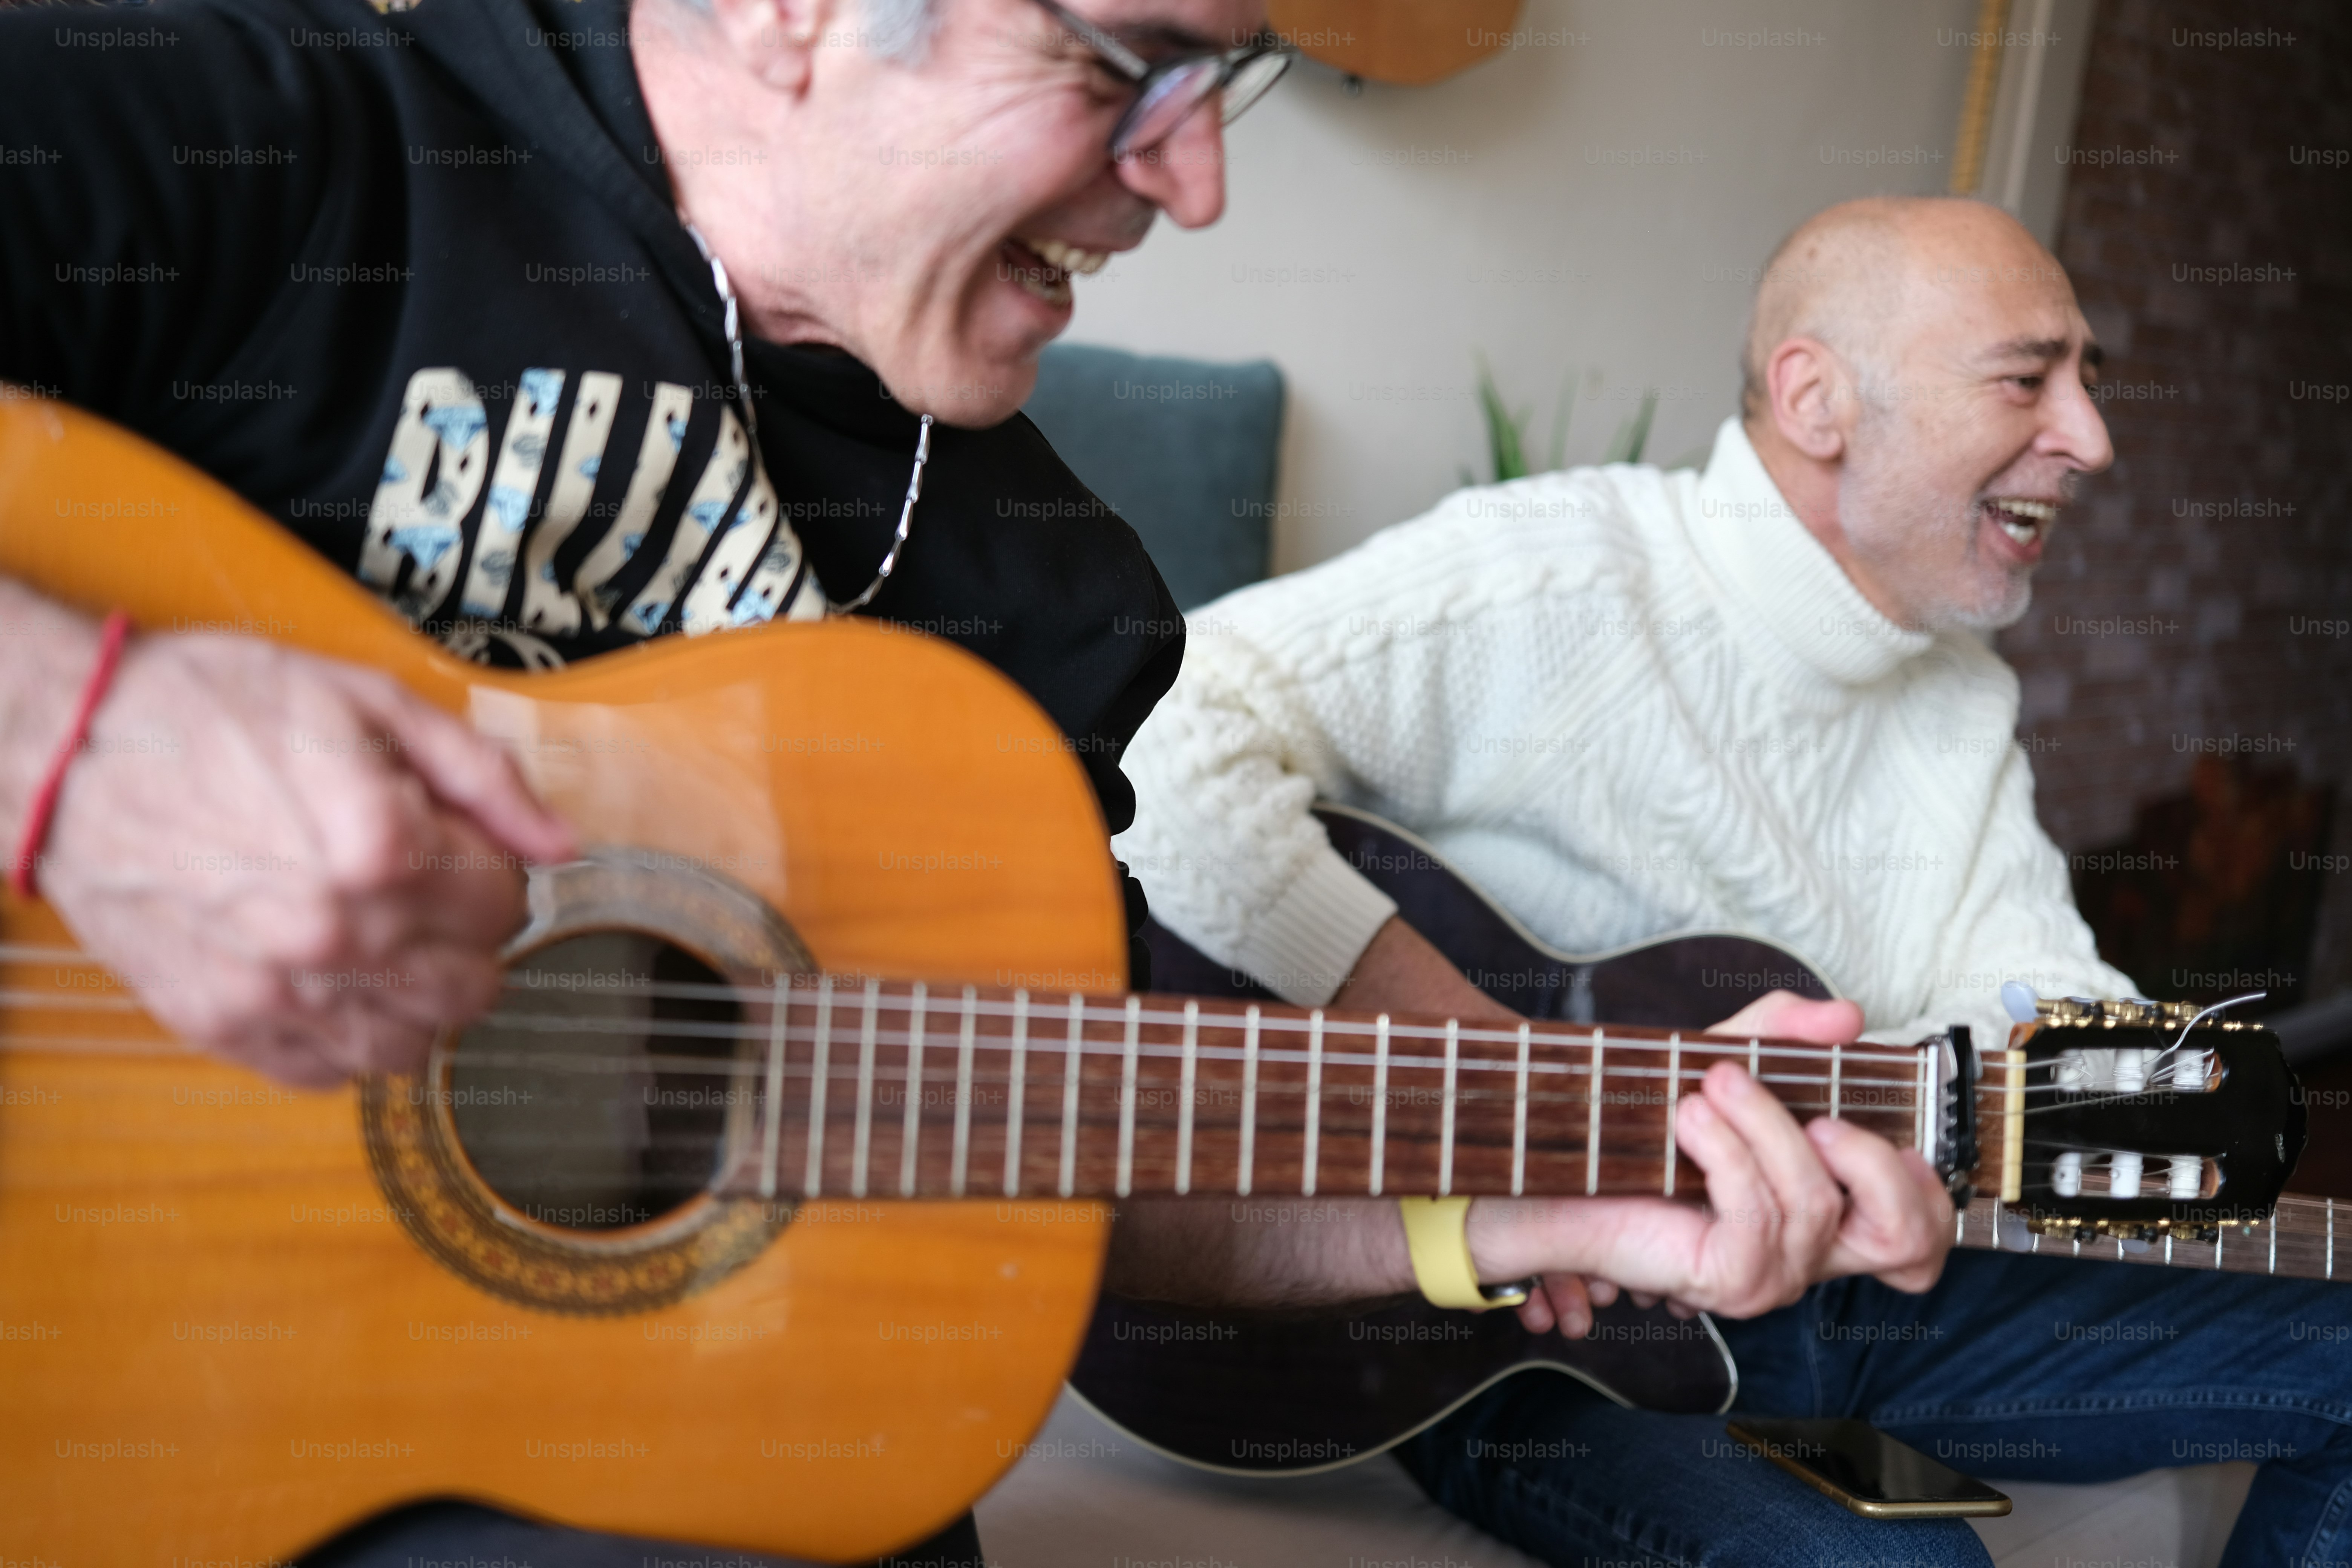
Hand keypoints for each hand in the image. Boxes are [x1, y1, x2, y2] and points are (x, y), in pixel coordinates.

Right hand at [36, 634, 573, 1085]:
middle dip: (468, 941)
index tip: (455, 846)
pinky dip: (346, 1036)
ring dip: (415, 1000)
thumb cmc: (216, 710)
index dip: (491, 869)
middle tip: (426, 895)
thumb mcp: (370, 704)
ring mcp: (272, 989)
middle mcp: (332, 932)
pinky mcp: (220, 1022)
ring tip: (381, 941)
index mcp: (381, 847)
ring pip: (409, 1045)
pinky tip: (327, 978)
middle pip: (473, 985)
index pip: (505, 902)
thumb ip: (485, 780)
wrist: (69, 746)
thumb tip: (566, 845)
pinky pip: (327, 1070)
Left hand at [1469, 990, 1952, 1335]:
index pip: (1919, 1238)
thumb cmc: (1645, 1120)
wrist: (1558, 1166)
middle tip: (1817, 1113)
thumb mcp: (1724, 1055)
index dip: (1925, 1189)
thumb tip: (1848, 1016)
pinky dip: (1729, 1153)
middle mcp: (1808, 1253)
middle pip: (1906, 1239)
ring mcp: (1771, 1275)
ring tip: (1711, 1085)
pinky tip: (1691, 1120)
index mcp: (1823, 1212)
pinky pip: (1758, 1215)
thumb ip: (1785, 1031)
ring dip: (1766, 1127)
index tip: (1870, 1124)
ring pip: (1817, 1202)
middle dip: (1875, 1163)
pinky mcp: (1726, 1280)